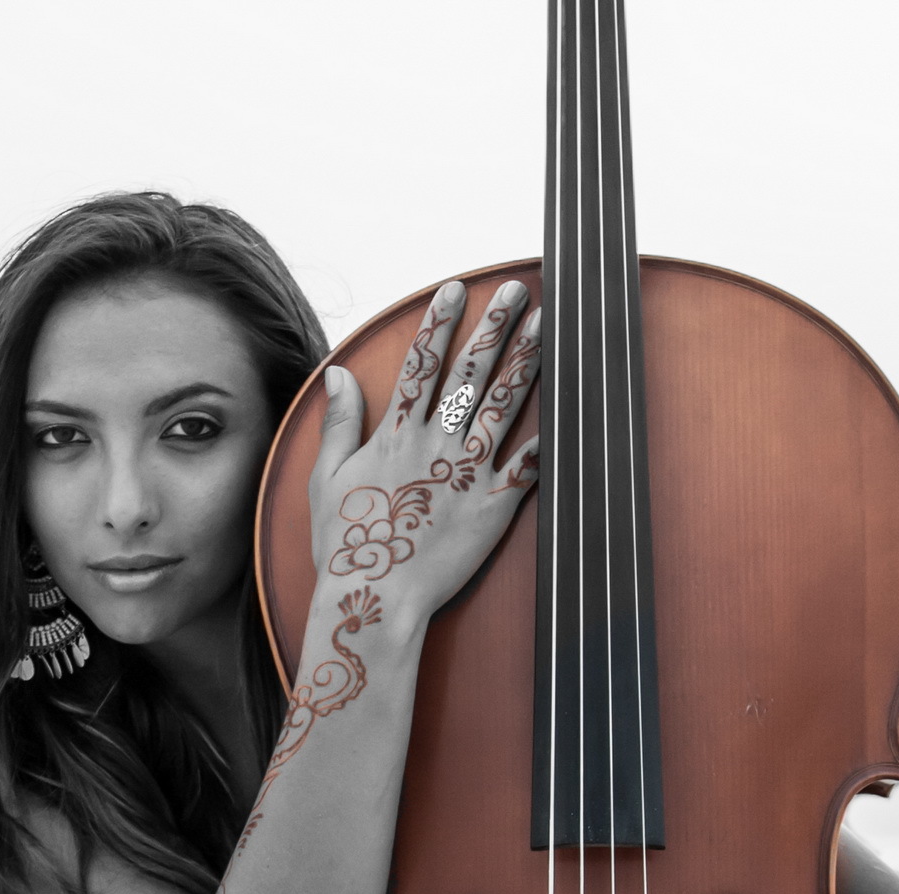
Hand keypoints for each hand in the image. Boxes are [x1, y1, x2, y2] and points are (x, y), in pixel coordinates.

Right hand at [307, 279, 541, 632]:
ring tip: (548, 328)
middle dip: (493, 327)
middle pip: (469, 373)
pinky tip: (571, 409)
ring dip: (527, 362)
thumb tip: (338, 374)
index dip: (438, 325)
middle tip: (515, 292)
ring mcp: (466, 473)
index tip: (454, 290)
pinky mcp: (491, 506)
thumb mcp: (327, 478)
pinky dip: (548, 439)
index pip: (419, 365)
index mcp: (395, 435)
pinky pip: (526, 466)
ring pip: (503, 406)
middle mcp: (434, 445)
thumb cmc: (347, 545)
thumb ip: (339, 423)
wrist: (376, 598)